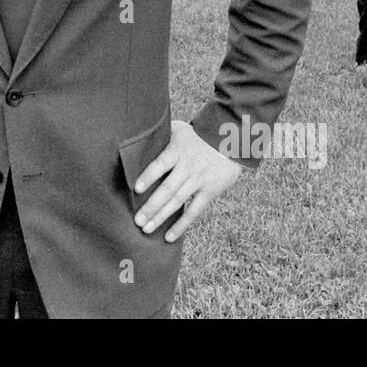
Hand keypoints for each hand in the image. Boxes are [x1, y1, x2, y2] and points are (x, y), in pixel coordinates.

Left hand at [133, 121, 243, 241]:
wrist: (230, 140)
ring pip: (178, 202)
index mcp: (177, 151)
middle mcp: (187, 167)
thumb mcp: (179, 129)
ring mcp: (199, 181)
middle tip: (137, 221)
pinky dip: (182, 224)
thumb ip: (160, 136)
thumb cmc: (197, 134)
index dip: (149, 176)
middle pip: (167, 189)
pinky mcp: (210, 191)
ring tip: (146, 229)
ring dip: (161, 217)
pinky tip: (169, 237)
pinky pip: (194, 211)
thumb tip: (137, 139)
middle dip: (151, 206)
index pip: (161, 164)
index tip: (136, 188)